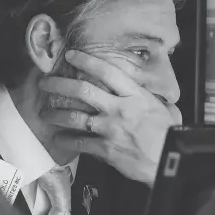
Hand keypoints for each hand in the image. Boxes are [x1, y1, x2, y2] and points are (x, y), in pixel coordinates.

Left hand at [38, 50, 181, 185]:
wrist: (169, 159)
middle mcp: (120, 108)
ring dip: (56, 113)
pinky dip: (66, 140)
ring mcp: (110, 128)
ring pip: (75, 116)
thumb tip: (143, 92)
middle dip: (60, 84)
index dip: (86, 61)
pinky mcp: (105, 148)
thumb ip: (148, 98)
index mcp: (135, 95)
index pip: (107, 72)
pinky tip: (57, 138)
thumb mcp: (164, 107)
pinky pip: (79, 142)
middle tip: (46, 82)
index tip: (71, 55)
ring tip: (44, 112)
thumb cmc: (169, 133)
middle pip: (83, 90)